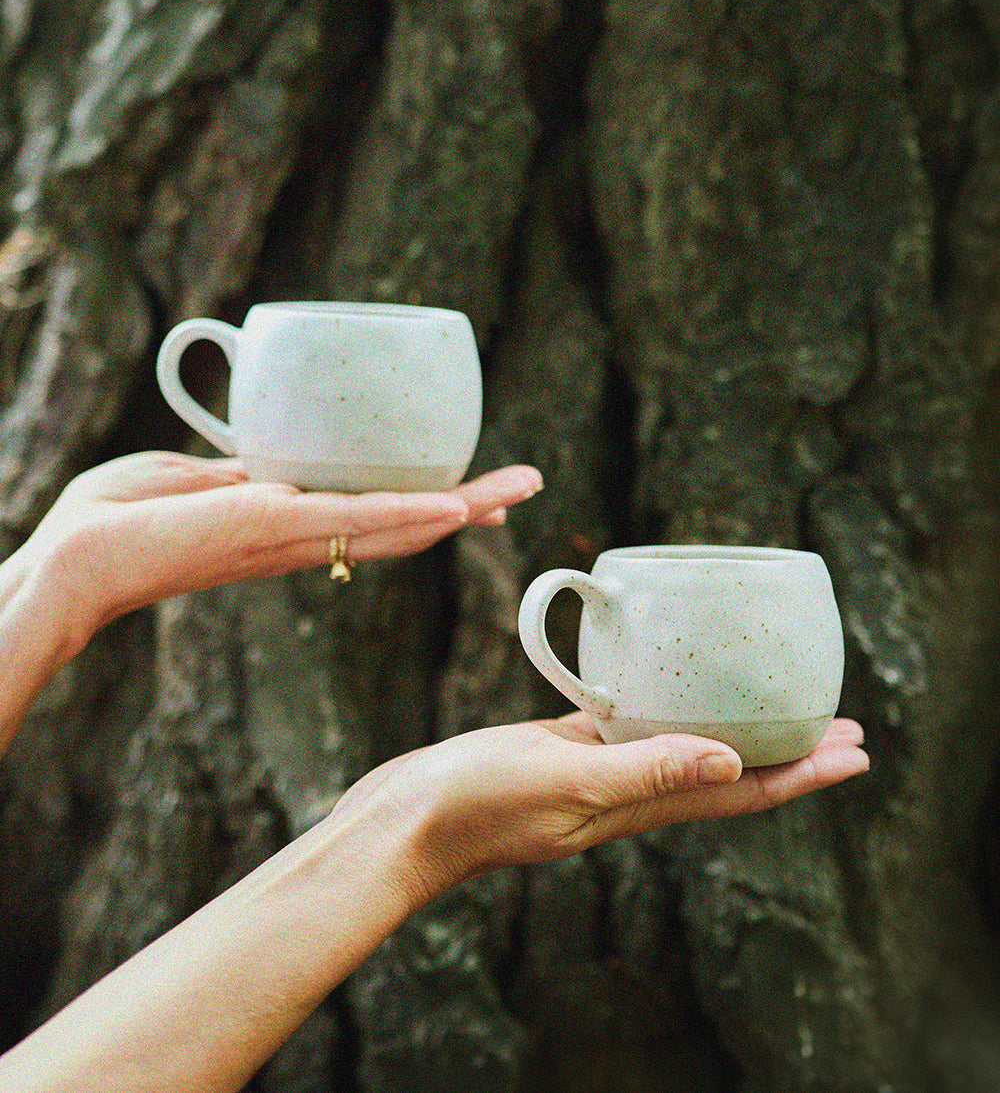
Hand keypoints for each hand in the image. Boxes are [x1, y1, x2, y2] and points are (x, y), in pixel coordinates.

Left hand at [7, 451, 542, 644]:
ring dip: (463, 506)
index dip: (430, 505)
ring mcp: (296, 536)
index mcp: (292, 525)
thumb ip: (245, 470)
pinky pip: (358, 521)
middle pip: (404, 522)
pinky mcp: (276, 528)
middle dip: (469, 505)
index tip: (475, 494)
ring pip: (397, 522)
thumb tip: (273, 456)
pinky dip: (412, 513)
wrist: (78, 557)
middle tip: (525, 487)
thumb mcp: (197, 477)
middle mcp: (307, 539)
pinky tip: (459, 506)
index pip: (377, 514)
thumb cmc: (120, 517)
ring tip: (518, 491)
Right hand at [337, 714, 868, 902]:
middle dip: (788, 751)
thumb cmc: (475, 805)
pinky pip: (632, 722)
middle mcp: (627, 791)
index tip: (856, 751)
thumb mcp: (564, 782)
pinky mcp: (562, 748)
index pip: (741, 789)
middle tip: (841, 726)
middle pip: (729, 769)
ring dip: (735, 727)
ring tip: (771, 702)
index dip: (803, 773)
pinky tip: (669, 681)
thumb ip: (643, 771)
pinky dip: (666, 705)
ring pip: (685, 744)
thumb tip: (733, 760)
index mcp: (636, 804)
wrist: (404, 821)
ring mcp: (595, 771)